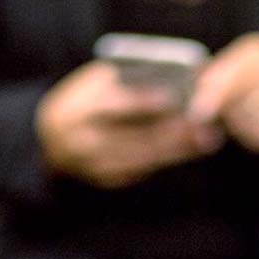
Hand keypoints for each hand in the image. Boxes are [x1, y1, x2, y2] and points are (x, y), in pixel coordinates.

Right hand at [35, 60, 222, 187]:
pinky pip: (147, 168)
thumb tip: (171, 79)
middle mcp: (86, 144)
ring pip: (147, 158)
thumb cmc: (83, 100)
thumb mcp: (94, 83)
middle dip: (175, 130)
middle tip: (206, 120)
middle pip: (137, 138)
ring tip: (209, 136)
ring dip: (181, 148)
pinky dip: (172, 157)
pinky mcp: (111, 179)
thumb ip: (125, 80)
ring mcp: (98, 166)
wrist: (49, 139)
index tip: (174, 96)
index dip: (145, 102)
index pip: (114, 107)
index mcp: (77, 112)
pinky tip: (194, 147)